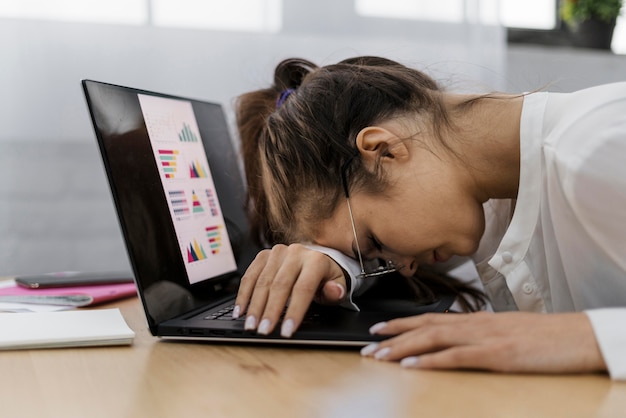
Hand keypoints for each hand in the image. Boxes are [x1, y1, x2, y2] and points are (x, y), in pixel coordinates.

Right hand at [234, 243, 347, 336]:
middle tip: (263, 331)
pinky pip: (250, 275)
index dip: (295, 311)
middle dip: (270, 311)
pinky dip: (243, 294)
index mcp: (316, 260)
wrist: (316, 258)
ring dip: (254, 306)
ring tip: (250, 325)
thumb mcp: (338, 286)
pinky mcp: (264, 255)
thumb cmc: (326, 277)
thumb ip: (336, 291)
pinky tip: (240, 311)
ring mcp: (278, 252)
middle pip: (280, 285)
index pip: (304, 288)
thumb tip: (334, 291)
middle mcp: (296, 253)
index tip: (287, 331)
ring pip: (262, 281)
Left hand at [361, 311, 606, 374]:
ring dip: (402, 348)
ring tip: (379, 356)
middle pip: (424, 327)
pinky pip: (457, 357)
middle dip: (392, 337)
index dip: (401, 324)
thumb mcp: (505, 331)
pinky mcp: (496, 355)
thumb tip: (458, 339)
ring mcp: (484, 338)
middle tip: (367, 346)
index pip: (430, 319)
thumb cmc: (543, 336)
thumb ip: (479, 334)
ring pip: (433, 338)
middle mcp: (474, 325)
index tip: (378, 330)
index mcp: (475, 320)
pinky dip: (432, 360)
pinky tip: (413, 366)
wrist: (576, 335)